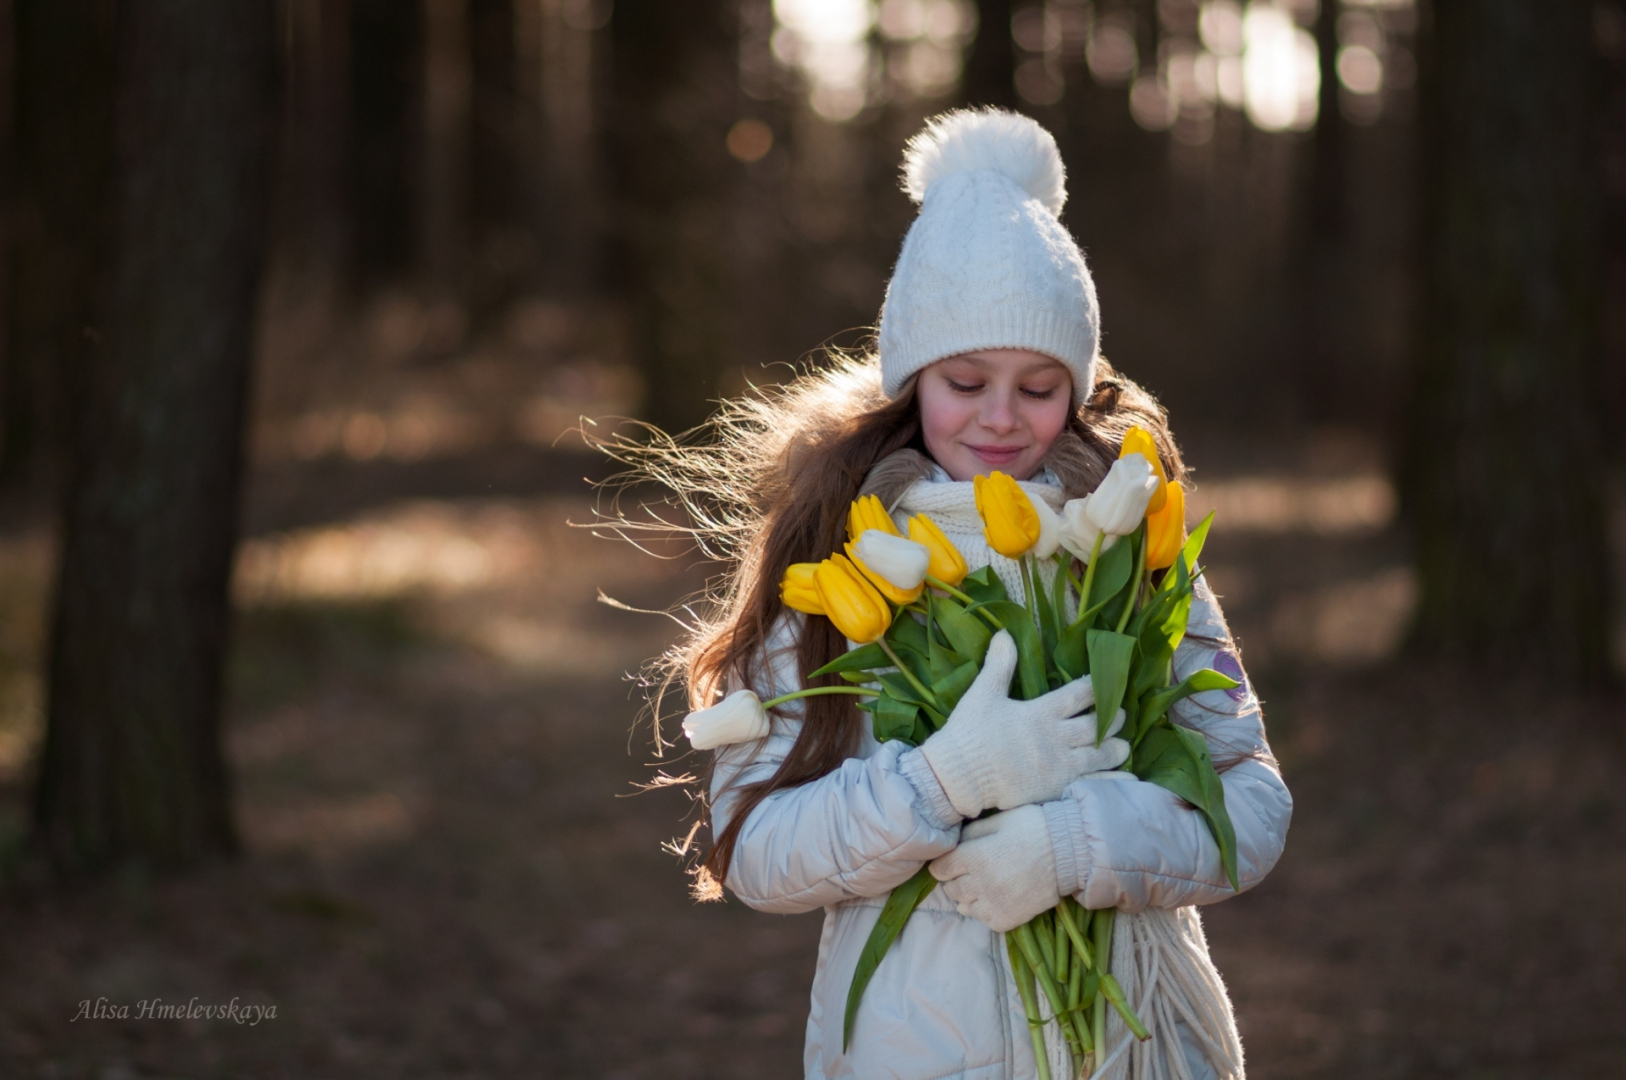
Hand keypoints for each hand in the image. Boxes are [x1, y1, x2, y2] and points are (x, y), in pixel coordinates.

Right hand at [919, 630, 1129, 818]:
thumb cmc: (970, 733)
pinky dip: (1110, 781)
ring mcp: (1059, 766)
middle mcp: (1057, 738)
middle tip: (1120, 716)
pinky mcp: (1056, 789)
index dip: (1096, 687)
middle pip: (1097, 725)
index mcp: (1042, 712)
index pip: (1080, 694)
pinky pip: (1091, 785)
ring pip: (1100, 755)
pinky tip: (1122, 780)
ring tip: (1123, 746)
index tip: (1105, 683)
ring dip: (1116, 749)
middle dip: (1112, 719)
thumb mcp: (983, 693)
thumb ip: (999, 664)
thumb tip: (1005, 633)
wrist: (959, 777)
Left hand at [930, 804, 1059, 932]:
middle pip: (950, 889)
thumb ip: (970, 834)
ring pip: (964, 907)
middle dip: (956, 879)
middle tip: (973, 871)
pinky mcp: (1006, 920)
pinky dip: (987, 910)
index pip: (939, 869)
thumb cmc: (1032, 828)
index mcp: (974, 857)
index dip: (946, 863)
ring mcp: (992, 905)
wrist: (1068, 852)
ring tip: (987, 885)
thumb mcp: (997, 821)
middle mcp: (979, 884)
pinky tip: (1000, 897)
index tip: (956, 859)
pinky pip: (984, 920)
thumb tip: (953, 844)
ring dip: (970, 896)